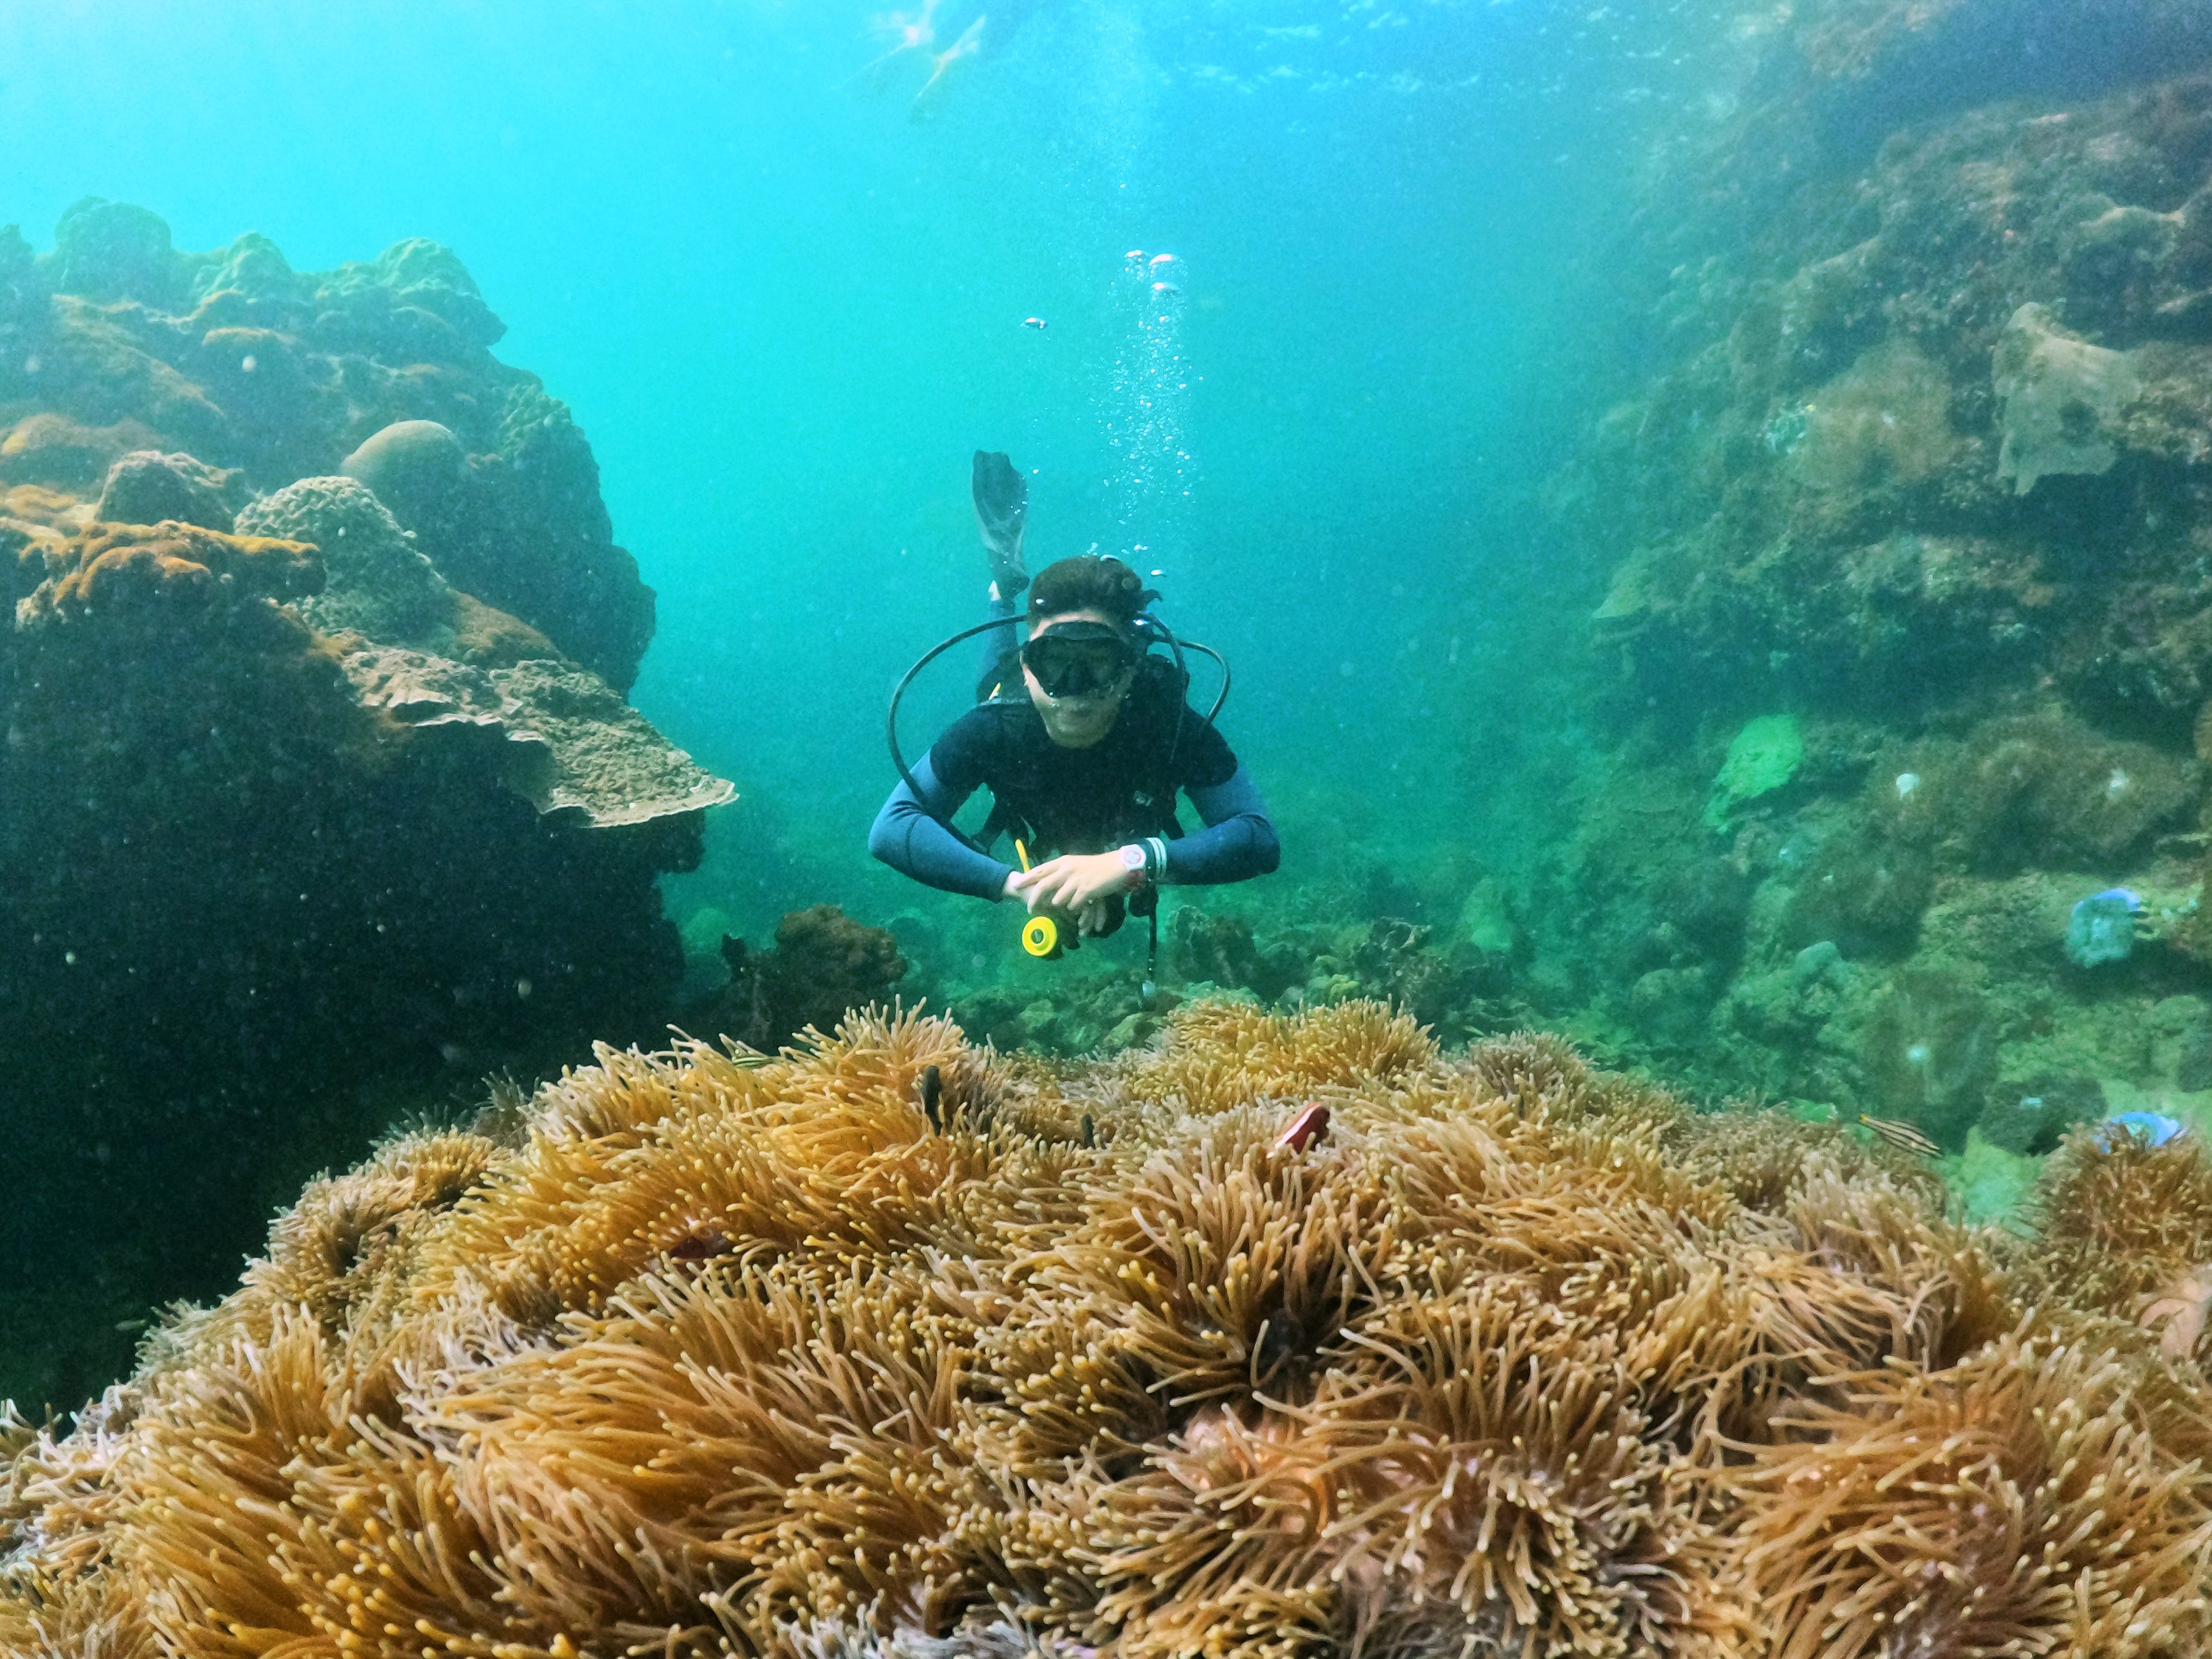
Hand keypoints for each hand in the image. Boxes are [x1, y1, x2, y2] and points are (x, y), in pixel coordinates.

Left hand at [1006, 851, 1133, 915]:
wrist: (1116, 866)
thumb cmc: (1095, 866)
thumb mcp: (1075, 864)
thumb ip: (1061, 871)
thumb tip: (1046, 879)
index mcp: (1063, 862)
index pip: (1040, 870)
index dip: (1027, 878)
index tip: (1016, 885)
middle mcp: (1066, 869)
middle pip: (1043, 886)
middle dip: (1034, 900)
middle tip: (1029, 911)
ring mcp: (1075, 880)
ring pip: (1058, 899)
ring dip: (1060, 905)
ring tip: (1066, 906)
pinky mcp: (1085, 891)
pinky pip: (1072, 905)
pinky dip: (1074, 908)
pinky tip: (1080, 905)